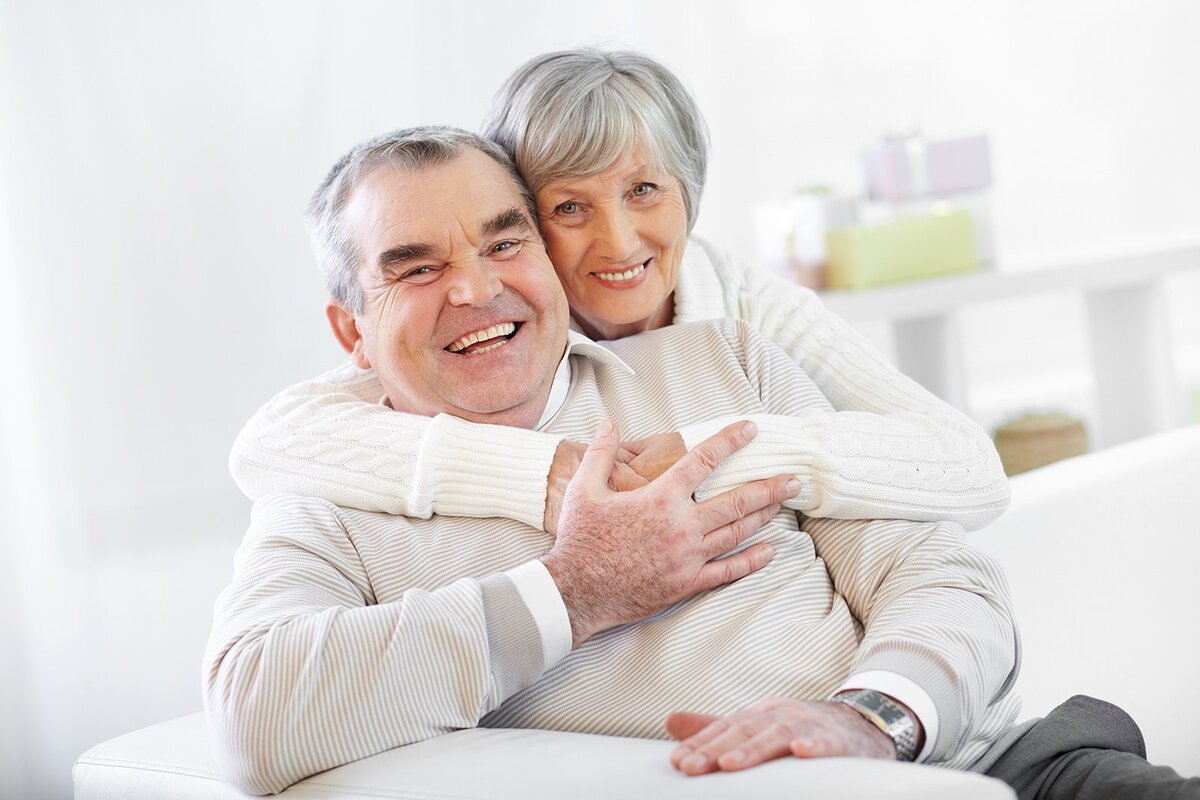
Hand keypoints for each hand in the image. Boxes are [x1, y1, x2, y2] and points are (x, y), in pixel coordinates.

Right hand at [541, 420, 800, 645]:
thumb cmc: (579, 539)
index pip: (704, 461)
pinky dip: (750, 561)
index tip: (751, 430)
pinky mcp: (686, 583)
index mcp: (661, 499)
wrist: (576, 591)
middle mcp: (682, 526)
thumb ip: (600, 455)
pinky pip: (727, 571)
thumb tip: (608, 426)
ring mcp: (688, 557)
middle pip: (737, 501)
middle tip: (793, 478)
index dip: (730, 441)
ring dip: (764, 516)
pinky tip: (768, 552)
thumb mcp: (583, 490)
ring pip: (737, 532)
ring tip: (783, 504)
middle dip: (769, 487)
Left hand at [666, 697, 900, 775]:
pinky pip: (827, 742)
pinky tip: (801, 752)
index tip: (677, 762)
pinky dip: (814, 745)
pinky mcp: (839, 740)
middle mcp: (781, 715)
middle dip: (715, 749)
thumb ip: (715, 728)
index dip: (700, 744)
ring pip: (779, 736)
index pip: (725, 728)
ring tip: (729, 765)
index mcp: (760, 714)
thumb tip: (670, 722)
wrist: (861, 724)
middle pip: (744, 731)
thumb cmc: (800, 728)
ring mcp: (810, 725)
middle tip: (690, 767)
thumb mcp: (757, 726)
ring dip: (754, 750)